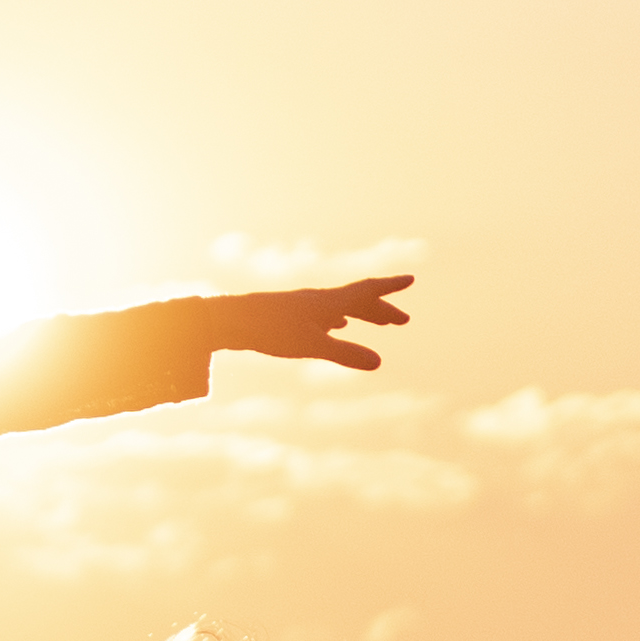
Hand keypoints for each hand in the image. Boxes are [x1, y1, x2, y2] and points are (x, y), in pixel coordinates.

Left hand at [201, 278, 413, 377]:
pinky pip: (325, 316)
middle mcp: (319, 301)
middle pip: (358, 301)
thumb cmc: (269, 330)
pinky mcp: (290, 317)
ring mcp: (305, 308)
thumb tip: (379, 362)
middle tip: (403, 321)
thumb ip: (344, 354)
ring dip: (363, 315)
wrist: (228, 320)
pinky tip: (336, 327)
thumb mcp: (311, 345)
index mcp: (328, 302)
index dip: (390, 287)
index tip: (411, 278)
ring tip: (379, 323)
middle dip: (382, 310)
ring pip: (342, 308)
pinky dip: (339, 320)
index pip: (367, 290)